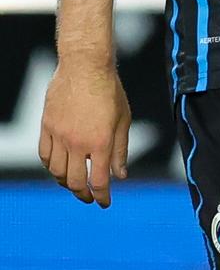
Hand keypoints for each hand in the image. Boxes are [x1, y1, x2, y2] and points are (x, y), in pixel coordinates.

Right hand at [38, 57, 130, 206]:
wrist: (85, 67)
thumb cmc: (110, 91)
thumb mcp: (123, 119)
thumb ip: (121, 149)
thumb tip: (120, 176)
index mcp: (100, 141)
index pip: (99, 180)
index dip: (102, 196)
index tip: (104, 203)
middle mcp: (77, 142)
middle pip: (75, 181)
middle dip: (83, 194)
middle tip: (90, 197)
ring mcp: (59, 136)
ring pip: (57, 172)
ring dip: (66, 182)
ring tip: (76, 183)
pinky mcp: (46, 127)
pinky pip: (45, 156)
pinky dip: (52, 167)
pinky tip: (60, 167)